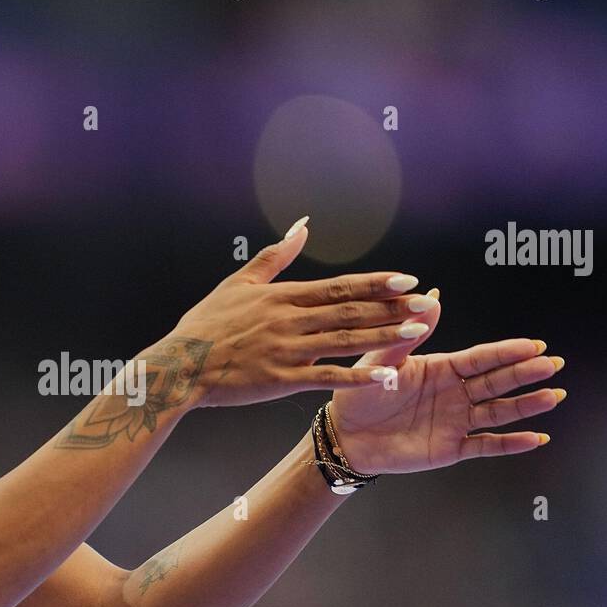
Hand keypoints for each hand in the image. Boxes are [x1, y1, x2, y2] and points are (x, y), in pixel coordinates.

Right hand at [173, 217, 437, 408]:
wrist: (179, 365)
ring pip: (345, 341)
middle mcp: (289, 321)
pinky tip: (384, 375)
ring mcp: (287, 351)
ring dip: (384, 336)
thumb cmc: (205, 325)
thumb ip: (274, 256)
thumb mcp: (238, 283)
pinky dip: (358, 376)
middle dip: (391, 307)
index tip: (407, 280)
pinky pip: (327, 378)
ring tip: (417, 331)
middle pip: (349, 311)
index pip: (339, 287)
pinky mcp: (281, 380)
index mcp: (281, 296)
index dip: (375, 283)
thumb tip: (302, 226)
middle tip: (426, 304)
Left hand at [327, 292, 564, 473]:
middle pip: (496, 382)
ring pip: (498, 412)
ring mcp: (455, 421)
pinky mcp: (450, 448)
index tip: (534, 345)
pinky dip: (511, 443)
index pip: (481, 358)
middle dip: (525, 373)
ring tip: (553, 395)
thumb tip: (433, 295)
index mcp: (441, 368)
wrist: (345, 435)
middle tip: (552, 364)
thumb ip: (409, 334)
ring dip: (526, 405)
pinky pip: (486, 445)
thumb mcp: (381, 361)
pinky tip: (536, 438)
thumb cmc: (359, 394)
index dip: (507, 352)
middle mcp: (454, 394)